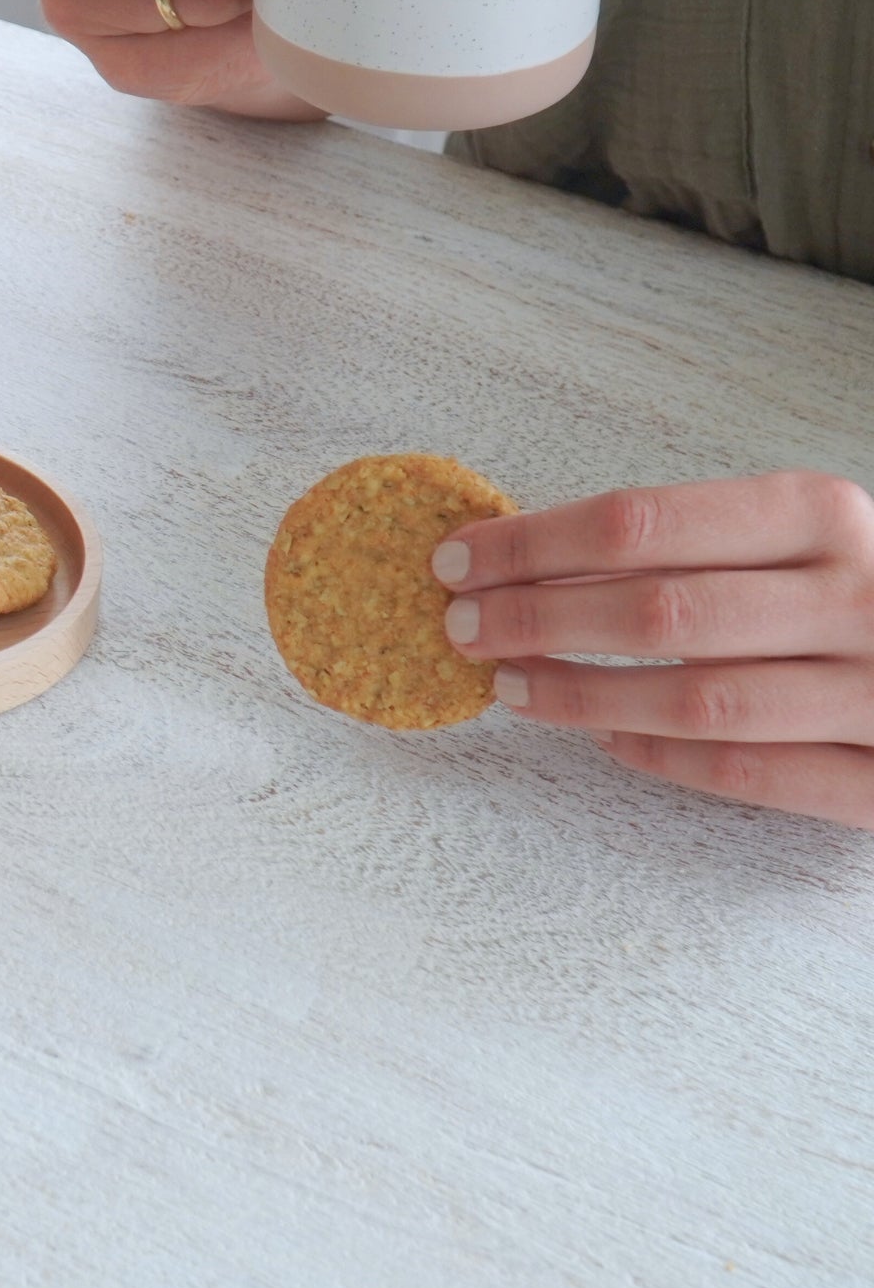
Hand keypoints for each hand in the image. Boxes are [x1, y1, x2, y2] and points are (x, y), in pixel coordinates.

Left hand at [437, 473, 873, 828]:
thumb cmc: (856, 588)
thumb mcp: (793, 538)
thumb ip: (685, 544)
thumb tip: (519, 553)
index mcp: (820, 514)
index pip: (642, 523)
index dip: (531, 545)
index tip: (455, 561)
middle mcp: (856, 595)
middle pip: (658, 611)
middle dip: (536, 620)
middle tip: (459, 629)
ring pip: (697, 699)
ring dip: (582, 695)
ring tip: (507, 686)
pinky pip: (751, 773)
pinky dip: (662, 755)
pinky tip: (602, 738)